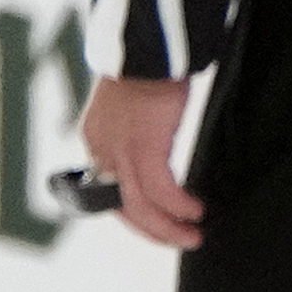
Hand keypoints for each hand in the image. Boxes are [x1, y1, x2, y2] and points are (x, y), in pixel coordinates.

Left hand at [79, 73, 201, 250]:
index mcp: (95, 140)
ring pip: (138, 206)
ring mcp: (119, 150)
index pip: (107, 190)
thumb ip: (137, 135)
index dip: (132, 212)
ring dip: (167, 227)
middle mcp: (100, 149)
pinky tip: (195, 211)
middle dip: (152, 230)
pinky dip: (178, 206)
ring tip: (192, 236)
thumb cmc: (149, 74)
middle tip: (180, 240)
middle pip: (120, 206)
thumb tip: (155, 151)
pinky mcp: (143, 147)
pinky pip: (160, 191)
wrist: (149, 51)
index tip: (156, 223)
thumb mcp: (134, 111)